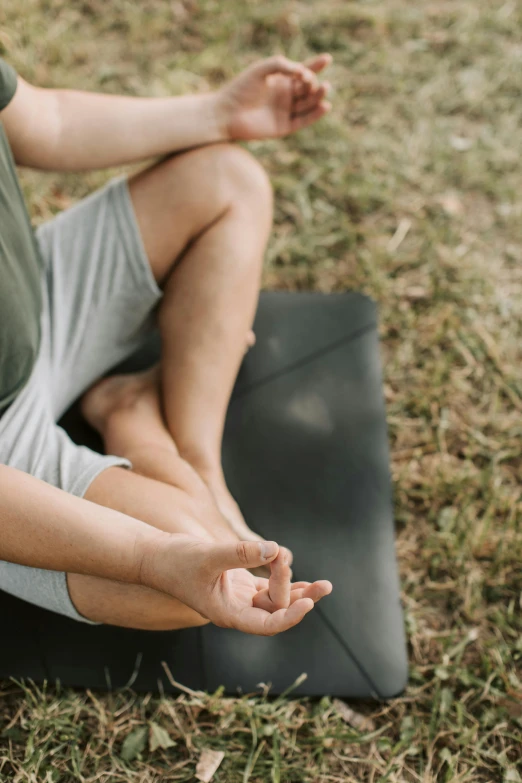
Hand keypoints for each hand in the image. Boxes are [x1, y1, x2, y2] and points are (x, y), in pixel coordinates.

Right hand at [141, 533, 331, 635]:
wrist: (156, 556)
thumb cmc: (176, 560)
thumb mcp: (209, 555)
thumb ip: (240, 553)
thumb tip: (275, 550)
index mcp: (228, 614)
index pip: (267, 624)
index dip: (290, 617)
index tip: (309, 604)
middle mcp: (236, 610)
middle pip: (276, 610)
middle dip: (299, 596)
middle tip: (317, 581)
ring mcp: (239, 597)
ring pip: (275, 599)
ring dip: (298, 590)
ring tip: (324, 585)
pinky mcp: (239, 583)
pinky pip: (268, 587)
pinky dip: (284, 579)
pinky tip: (301, 576)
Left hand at [215, 54, 331, 140]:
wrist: (227, 113)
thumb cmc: (241, 88)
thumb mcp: (261, 70)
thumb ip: (282, 65)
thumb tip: (302, 72)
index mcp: (281, 81)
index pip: (303, 72)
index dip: (316, 65)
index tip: (327, 59)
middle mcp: (286, 97)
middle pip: (308, 88)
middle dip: (314, 82)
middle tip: (310, 80)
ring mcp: (286, 112)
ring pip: (308, 104)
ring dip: (318, 96)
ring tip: (325, 88)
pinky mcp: (284, 127)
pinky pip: (304, 121)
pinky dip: (315, 114)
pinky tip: (325, 106)